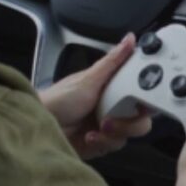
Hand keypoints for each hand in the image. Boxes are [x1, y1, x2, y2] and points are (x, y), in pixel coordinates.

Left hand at [39, 33, 152, 159]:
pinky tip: (89, 137)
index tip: (142, 103)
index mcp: (113, 89)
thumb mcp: (89, 78)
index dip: (147, 100)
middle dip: (129, 122)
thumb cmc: (58, 99)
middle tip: (111, 119)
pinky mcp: (101, 144)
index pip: (141, 94)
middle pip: (141, 119)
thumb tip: (130, 38)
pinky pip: (114, 146)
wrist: (38, 126)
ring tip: (97, 128)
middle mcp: (113, 108)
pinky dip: (103, 143)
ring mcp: (108, 127)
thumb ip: (113, 61)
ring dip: (114, 133)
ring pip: (129, 134)